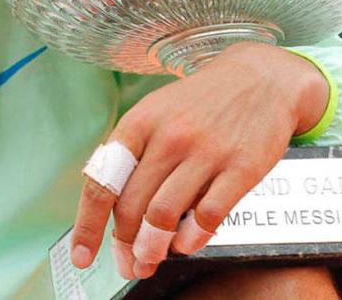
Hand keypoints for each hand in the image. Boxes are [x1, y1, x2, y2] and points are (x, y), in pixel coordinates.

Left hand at [71, 42, 329, 278]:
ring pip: (163, 216)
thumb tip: (111, 206)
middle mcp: (169, 137)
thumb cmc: (201, 102)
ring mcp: (205, 152)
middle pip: (131, 206)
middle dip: (124, 244)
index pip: (103, 183)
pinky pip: (207, 216)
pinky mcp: (241, 168)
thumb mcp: (157, 111)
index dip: (88, 225)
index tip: (81, 255)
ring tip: (150, 259)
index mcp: (140, 122)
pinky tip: (186, 243)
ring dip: (152, 248)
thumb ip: (134, 154)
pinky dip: (191, 238)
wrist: (260, 78)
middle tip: (128, 263)